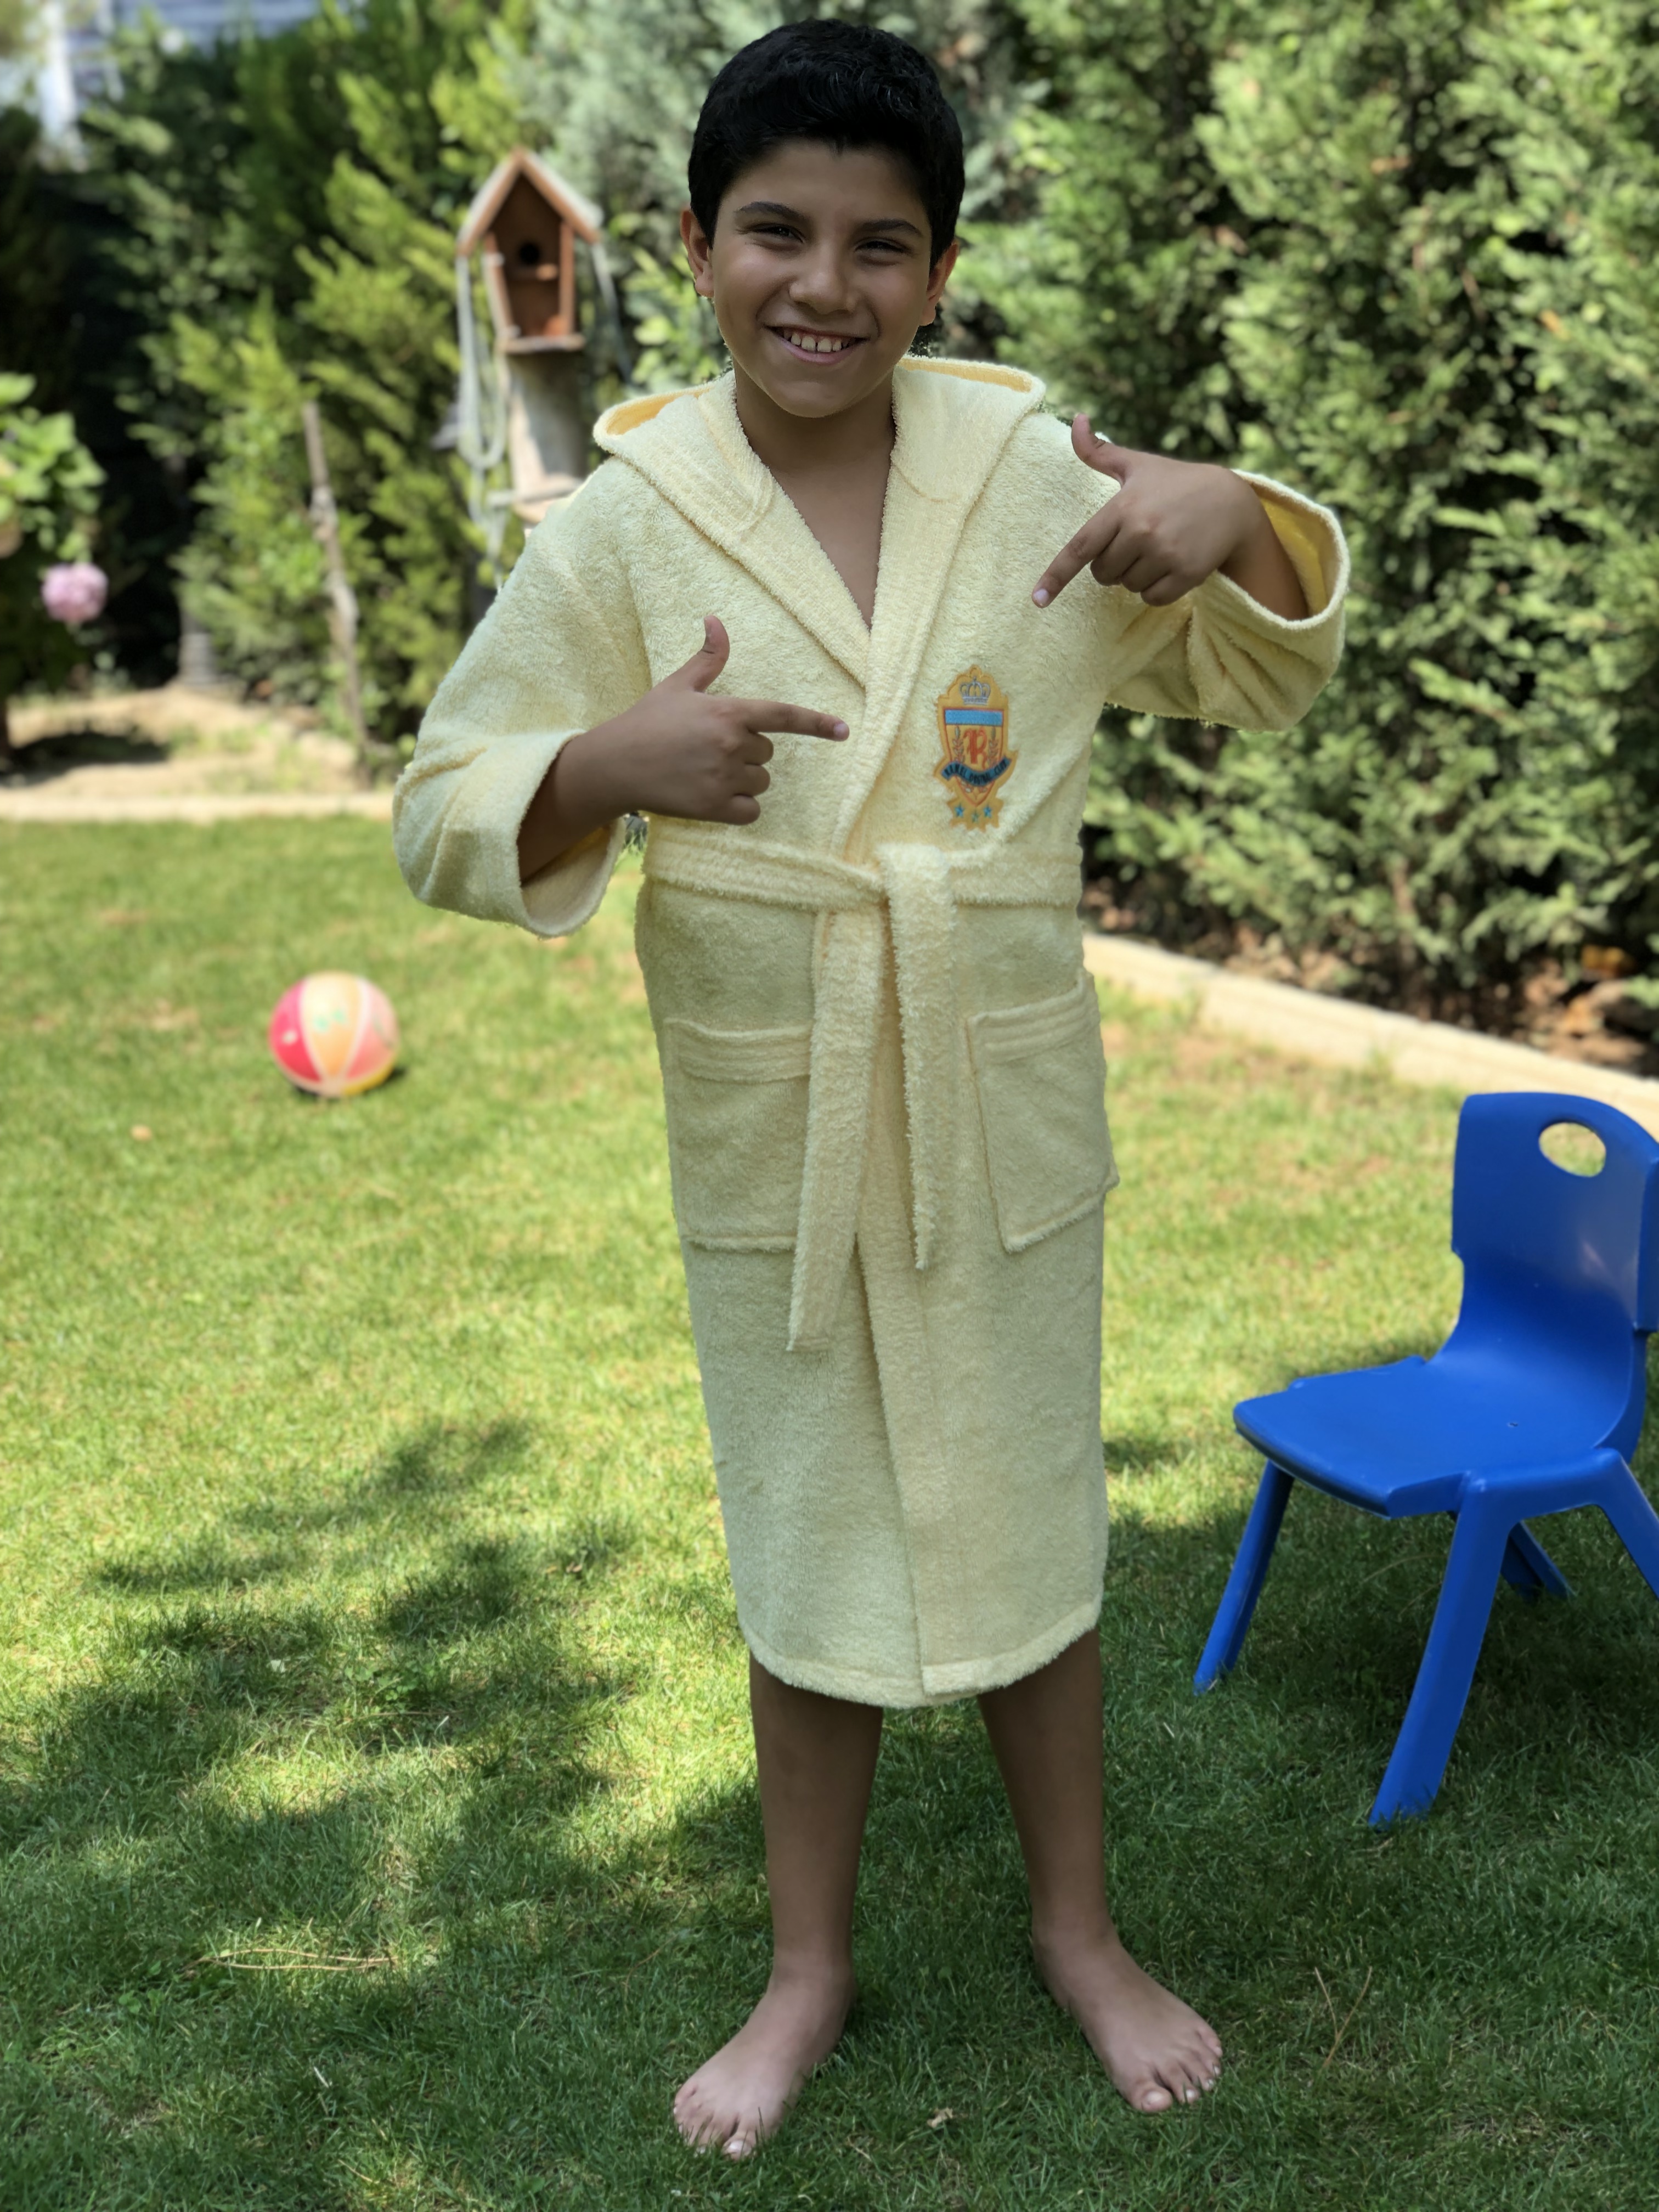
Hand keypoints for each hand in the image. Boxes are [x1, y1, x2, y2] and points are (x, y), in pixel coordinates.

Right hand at [518, 618, 847, 879]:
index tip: (843, 731)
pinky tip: (712, 796)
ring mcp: (724, 778)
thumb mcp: (677, 686)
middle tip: (709, 749)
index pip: (783, 716)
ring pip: (760, 782)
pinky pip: (750, 810)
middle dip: (747, 752)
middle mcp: (731, 745)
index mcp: (728, 712)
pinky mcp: (714, 807)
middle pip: (768, 754)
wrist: (614, 765)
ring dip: (742, 780)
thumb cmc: (646, 722)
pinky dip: (738, 807)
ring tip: (705, 772)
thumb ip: (707, 659)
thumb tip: (716, 619)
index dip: (816, 723)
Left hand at [1033, 415, 1305, 618]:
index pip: (1081, 548)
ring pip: (1127, 586)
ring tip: (1159, 549)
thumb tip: (1076, 418)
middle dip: (1112, 564)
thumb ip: (1100, 452)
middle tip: (1138, 542)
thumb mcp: (1138, 464)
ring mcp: (1165, 554)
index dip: (1056, 575)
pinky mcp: (1185, 573)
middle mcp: (1142, 531)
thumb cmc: (1177, 482)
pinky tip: (1172, 565)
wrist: (1232, 502)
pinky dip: (1156, 589)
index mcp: (1124, 507)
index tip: (1037, 600)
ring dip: (1136, 576)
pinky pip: (1152, 598)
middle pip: (1103, 573)